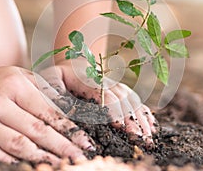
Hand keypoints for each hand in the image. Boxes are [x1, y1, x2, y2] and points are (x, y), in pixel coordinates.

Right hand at [0, 65, 94, 166]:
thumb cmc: (0, 81)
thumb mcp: (22, 77)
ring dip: (42, 157)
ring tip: (61, 163)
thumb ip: (45, 92)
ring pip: (17, 145)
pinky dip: (13, 162)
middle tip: (79, 157)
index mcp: (14, 86)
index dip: (68, 129)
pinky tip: (31, 164)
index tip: (84, 141)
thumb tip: (71, 111)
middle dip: (61, 146)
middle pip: (35, 131)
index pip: (46, 112)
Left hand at [40, 60, 158, 146]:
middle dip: (131, 120)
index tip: (120, 126)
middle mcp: (106, 83)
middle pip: (123, 100)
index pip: (105, 94)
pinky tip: (151, 127)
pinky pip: (136, 101)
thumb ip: (54, 91)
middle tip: (139, 138)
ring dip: (141, 119)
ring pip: (132, 101)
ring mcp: (115, 87)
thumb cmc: (58, 76)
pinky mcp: (121, 92)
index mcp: (89, 79)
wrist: (72, 64)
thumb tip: (61, 108)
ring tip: (148, 137)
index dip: (113, 110)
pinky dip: (145, 113)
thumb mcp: (50, 79)